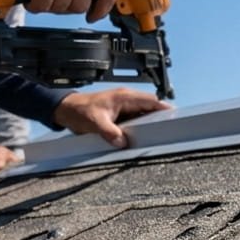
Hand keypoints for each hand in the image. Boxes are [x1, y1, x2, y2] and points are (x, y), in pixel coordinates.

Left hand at [53, 88, 171, 148]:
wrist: (65, 109)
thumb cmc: (79, 110)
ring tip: (154, 135)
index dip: (163, 108)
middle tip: (166, 129)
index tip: (174, 116)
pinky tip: (138, 137)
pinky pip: (133, 119)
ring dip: (147, 123)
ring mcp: (122, 106)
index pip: (150, 101)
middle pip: (150, 107)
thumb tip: (123, 142)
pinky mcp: (118, 114)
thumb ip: (110, 133)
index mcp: (124, 97)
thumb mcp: (94, 123)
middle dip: (158, 117)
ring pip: (142, 114)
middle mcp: (126, 100)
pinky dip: (138, 127)